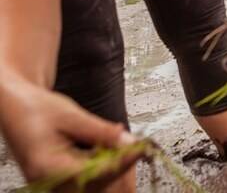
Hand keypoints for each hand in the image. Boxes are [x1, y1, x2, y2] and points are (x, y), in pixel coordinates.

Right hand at [0, 77, 140, 188]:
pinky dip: (104, 169)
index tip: (142, 148)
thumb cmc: (36, 109)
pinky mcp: (61, 182)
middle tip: (138, 147)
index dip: (123, 162)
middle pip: (98, 187)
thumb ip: (101, 131)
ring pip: (96, 187)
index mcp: (49, 168)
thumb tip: (129, 141)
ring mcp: (55, 185)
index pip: (96, 173)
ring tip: (127, 147)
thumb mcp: (71, 116)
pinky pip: (89, 182)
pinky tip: (111, 152)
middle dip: (121, 169)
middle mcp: (50, 183)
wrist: (16, 109)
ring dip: (115, 170)